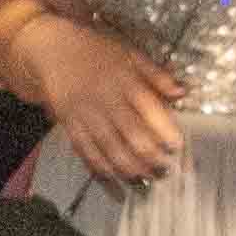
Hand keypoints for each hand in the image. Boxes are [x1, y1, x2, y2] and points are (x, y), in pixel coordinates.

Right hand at [14, 8, 185, 186]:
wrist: (53, 50)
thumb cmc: (97, 51)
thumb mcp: (130, 54)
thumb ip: (156, 75)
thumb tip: (182, 93)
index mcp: (125, 81)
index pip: (149, 110)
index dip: (165, 131)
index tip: (177, 146)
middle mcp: (105, 101)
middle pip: (131, 136)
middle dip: (151, 157)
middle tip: (165, 169)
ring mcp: (85, 116)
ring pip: (109, 150)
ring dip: (130, 169)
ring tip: (147, 179)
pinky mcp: (70, 127)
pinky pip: (86, 154)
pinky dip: (102, 173)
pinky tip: (116, 185)